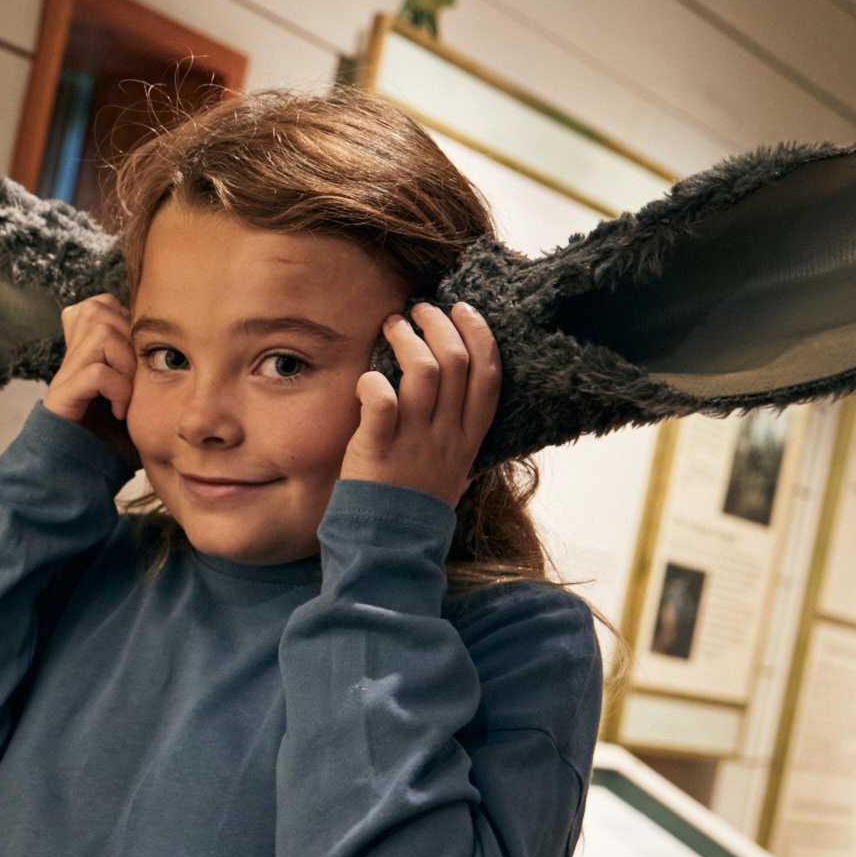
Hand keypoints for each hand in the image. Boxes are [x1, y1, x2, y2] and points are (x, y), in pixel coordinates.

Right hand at [41, 296, 139, 466]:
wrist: (80, 477)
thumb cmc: (113, 442)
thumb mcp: (139, 401)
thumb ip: (150, 372)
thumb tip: (184, 350)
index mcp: (88, 352)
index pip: (102, 303)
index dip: (125, 320)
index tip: (136, 359)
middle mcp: (73, 358)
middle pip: (100, 308)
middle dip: (128, 339)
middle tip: (134, 376)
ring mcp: (66, 375)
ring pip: (101, 333)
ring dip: (125, 361)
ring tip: (128, 392)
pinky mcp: (61, 397)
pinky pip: (96, 372)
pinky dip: (116, 388)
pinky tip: (119, 411)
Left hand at [343, 302, 498, 507]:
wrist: (390, 547)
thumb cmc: (416, 505)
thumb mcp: (453, 470)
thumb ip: (459, 436)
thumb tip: (463, 403)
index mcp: (468, 438)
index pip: (489, 375)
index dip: (479, 335)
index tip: (463, 309)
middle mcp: (446, 435)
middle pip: (457, 362)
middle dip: (439, 325)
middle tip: (418, 310)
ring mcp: (414, 441)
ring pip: (425, 372)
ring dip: (407, 341)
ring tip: (392, 325)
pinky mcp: (377, 450)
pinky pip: (382, 405)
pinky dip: (374, 383)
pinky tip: (366, 377)